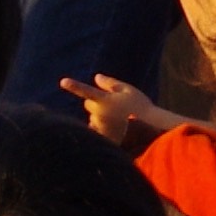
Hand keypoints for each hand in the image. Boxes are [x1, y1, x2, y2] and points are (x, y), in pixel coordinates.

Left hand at [62, 74, 198, 145]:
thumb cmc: (141, 107)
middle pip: (88, 104)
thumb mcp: (128, 90)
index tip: (63, 81)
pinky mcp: (104, 138)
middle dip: (95, 103)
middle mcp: (100, 114)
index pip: (87, 91)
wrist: (151, 130)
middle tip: (113, 105)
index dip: (74, 86)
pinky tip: (115, 129)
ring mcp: (101, 128)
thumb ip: (110, 83)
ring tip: (118, 120)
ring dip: (100, 117)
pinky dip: (102, 128)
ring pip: (93, 118)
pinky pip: (96, 130)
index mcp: (105, 100)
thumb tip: (96, 77)